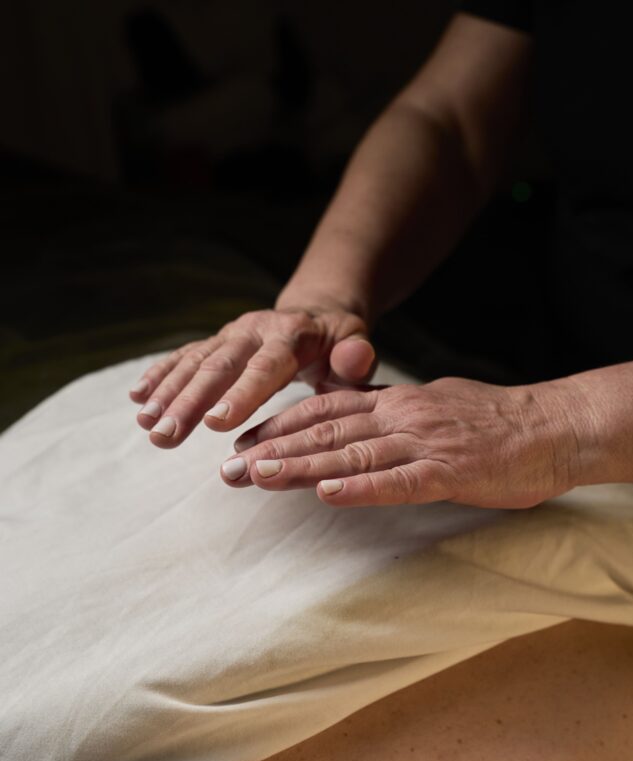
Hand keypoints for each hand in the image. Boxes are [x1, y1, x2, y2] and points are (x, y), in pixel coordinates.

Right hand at [129, 306, 376, 446]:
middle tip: (165, 435)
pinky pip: (183, 357)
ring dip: (167, 394)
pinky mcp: (214, 343)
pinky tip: (137, 399)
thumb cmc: (339, 345)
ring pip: (194, 363)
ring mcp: (230, 335)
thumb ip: (355, 358)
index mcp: (290, 336)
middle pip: (218, 367)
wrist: (317, 314)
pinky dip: (159, 376)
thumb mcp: (355, 347)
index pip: (264, 366)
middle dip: (189, 402)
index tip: (216, 423)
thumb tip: (355, 358)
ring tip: (146, 425)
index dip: (241, 393)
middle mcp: (253, 330)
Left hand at [221, 376, 581, 507]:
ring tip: (257, 477)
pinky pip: (398, 482)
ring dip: (300, 467)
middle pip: (324, 431)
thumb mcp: (434, 406)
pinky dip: (361, 489)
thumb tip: (355, 423)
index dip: (279, 424)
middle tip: (226, 470)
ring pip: (351, 454)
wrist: (554, 426)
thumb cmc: (495, 423)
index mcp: (396, 401)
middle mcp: (401, 416)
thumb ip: (392, 415)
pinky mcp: (449, 473)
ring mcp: (423, 444)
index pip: (324, 408)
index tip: (241, 441)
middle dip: (271, 450)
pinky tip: (327, 495)